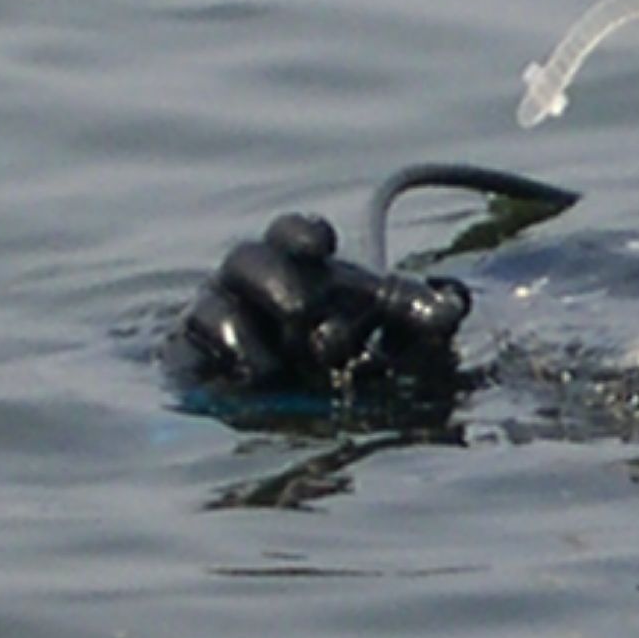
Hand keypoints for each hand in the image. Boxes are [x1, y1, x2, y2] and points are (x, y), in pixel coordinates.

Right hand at [173, 211, 469, 392]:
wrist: (299, 404)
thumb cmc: (348, 349)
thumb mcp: (390, 332)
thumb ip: (420, 316)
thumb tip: (452, 308)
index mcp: (299, 264)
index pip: (290, 234)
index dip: (302, 233)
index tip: (323, 245)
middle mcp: (251, 283)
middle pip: (247, 259)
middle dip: (274, 279)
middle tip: (303, 308)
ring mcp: (218, 317)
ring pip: (213, 303)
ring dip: (243, 328)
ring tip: (275, 365)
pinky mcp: (192, 360)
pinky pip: (186, 351)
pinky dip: (218, 362)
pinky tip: (255, 378)